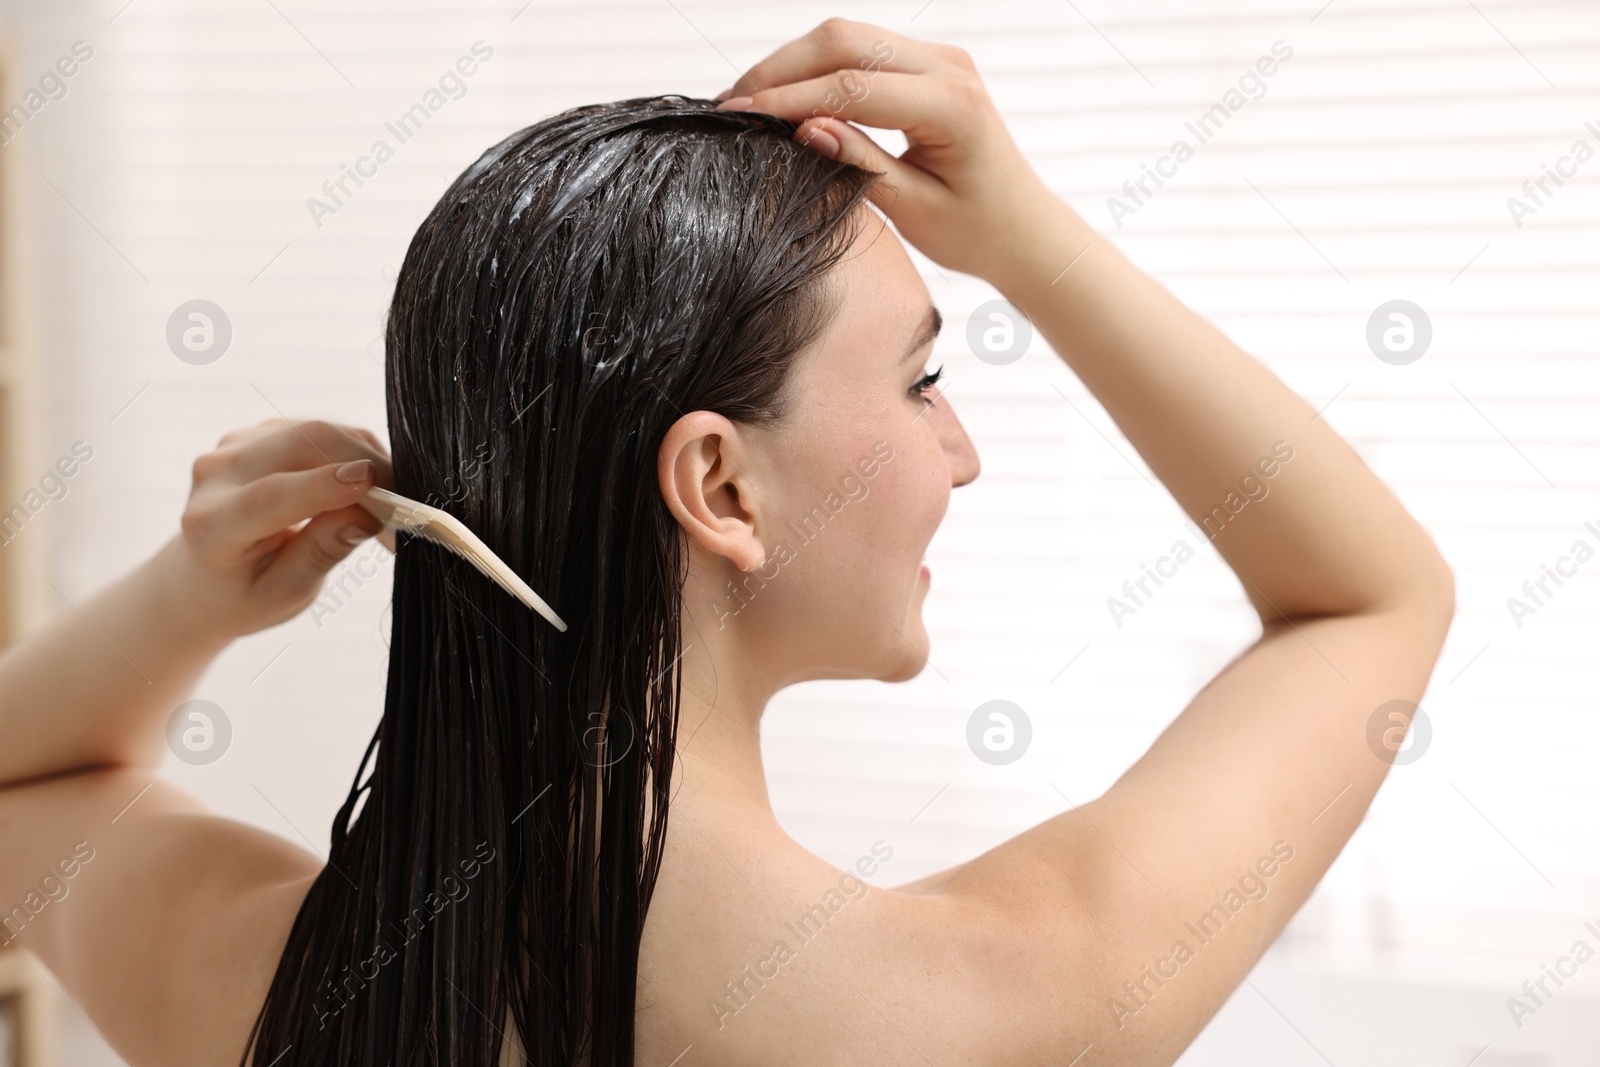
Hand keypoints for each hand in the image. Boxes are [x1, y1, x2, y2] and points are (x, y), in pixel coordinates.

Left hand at [157, 418, 394, 640]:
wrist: (205, 576)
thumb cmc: (246, 593)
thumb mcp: (285, 592)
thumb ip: (322, 552)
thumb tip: (369, 515)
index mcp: (211, 524)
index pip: (271, 495)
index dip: (324, 485)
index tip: (376, 482)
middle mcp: (215, 475)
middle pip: (300, 444)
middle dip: (363, 461)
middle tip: (408, 495)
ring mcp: (234, 446)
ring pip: (315, 431)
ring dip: (363, 455)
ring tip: (389, 496)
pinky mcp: (256, 433)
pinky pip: (317, 430)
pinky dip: (351, 451)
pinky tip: (364, 483)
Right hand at [715, 17, 1056, 288]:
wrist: (1021, 228)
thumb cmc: (976, 230)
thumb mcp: (913, 209)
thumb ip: (860, 163)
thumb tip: (803, 128)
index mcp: (951, 105)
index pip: (851, 88)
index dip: (788, 99)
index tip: (740, 115)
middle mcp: (948, 67)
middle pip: (843, 42)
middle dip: (780, 70)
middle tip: (731, 103)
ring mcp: (939, 58)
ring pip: (846, 37)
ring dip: (792, 63)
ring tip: (748, 97)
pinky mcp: (927, 63)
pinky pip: (861, 49)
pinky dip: (816, 66)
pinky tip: (784, 93)